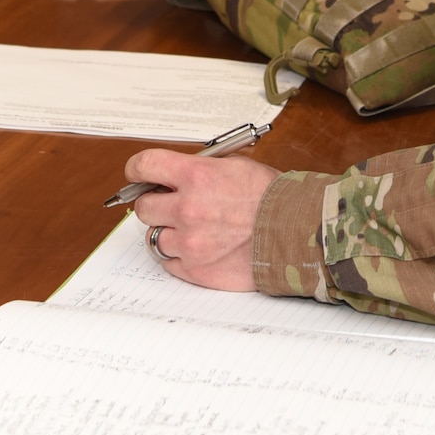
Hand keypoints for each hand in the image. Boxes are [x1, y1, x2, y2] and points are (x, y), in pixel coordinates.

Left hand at [126, 149, 279, 290]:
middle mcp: (187, 208)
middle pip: (144, 206)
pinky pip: (169, 261)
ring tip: (196, 229)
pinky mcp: (194, 268)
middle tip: (173, 205)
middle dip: (157, 204)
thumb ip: (200, 170)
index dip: (137, 169)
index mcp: (196, 176)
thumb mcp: (236, 167)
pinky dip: (181, 255)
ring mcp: (188, 242)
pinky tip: (202, 247)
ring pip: (154, 236)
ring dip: (170, 232)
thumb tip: (173, 175)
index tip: (139, 174)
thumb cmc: (273, 199)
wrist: (297, 232)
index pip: (144, 166)